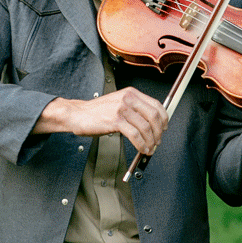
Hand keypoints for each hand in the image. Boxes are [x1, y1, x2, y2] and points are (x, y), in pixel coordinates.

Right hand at [34, 87, 168, 154]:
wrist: (77, 114)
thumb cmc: (97, 111)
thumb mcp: (119, 103)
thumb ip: (135, 109)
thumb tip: (153, 123)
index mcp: (131, 93)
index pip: (156, 104)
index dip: (164, 118)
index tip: (164, 127)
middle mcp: (128, 99)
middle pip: (154, 116)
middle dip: (159, 132)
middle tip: (158, 141)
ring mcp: (122, 109)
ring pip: (146, 127)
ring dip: (151, 141)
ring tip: (150, 148)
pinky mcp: (115, 121)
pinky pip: (135, 135)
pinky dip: (142, 144)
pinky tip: (142, 149)